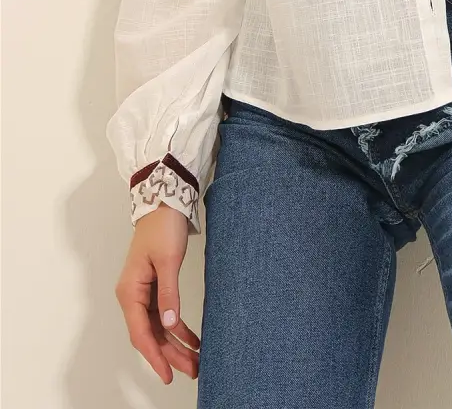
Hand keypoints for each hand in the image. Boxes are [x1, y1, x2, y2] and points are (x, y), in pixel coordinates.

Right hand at [115, 202, 200, 383]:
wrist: (164, 202)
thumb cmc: (163, 227)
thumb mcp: (168, 260)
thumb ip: (169, 294)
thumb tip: (170, 325)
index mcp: (130, 291)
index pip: (141, 333)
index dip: (155, 356)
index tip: (168, 374)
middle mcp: (133, 296)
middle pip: (151, 334)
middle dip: (171, 354)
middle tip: (193, 370)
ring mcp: (143, 293)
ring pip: (159, 328)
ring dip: (176, 344)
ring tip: (196, 360)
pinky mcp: (154, 287)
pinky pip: (165, 315)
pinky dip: (179, 328)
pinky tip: (194, 339)